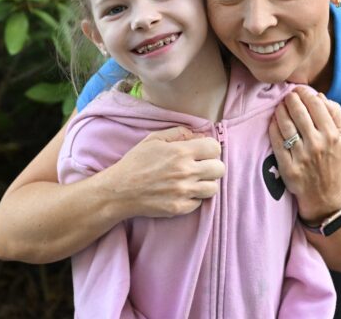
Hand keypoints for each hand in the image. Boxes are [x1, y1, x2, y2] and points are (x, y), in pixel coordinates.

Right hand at [107, 127, 224, 217]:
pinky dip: (194, 197)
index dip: (210, 148)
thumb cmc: (136, 162)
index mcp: (181, 152)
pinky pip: (199, 202)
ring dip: (206, 183)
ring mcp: (184, 192)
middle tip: (201, 166)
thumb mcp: (154, 139)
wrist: (119, 191)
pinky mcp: (179, 208)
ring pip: (213, 188)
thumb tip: (197, 134)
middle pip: (220, 169)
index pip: (215, 148)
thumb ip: (178, 132)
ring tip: (194, 180)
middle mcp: (186, 172)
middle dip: (213, 166)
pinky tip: (183, 192)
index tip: (203, 152)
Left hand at [269, 89, 340, 223]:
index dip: (305, 93)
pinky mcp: (288, 167)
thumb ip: (335, 114)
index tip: (299, 90)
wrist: (324, 194)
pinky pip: (277, 141)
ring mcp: (302, 156)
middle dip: (291, 99)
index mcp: (332, 135)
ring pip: (286, 124)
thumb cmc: (332, 160)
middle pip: (299, 112)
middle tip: (287, 96)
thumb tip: (318, 95)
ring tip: (280, 106)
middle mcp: (317, 144)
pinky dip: (273, 127)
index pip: (316, 105)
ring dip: (280, 110)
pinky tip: (273, 121)